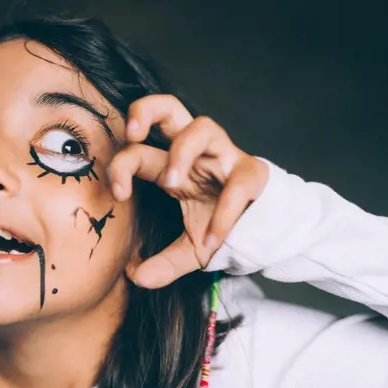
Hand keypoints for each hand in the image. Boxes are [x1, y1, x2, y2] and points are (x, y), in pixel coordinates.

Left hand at [108, 95, 268, 288]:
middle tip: (133, 135)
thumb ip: (164, 264)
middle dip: (146, 110)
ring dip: (182, 150)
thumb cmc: (225, 229)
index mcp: (174, 166)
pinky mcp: (253, 173)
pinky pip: (238, 181)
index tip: (118, 193)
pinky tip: (213, 238)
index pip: (139, 150)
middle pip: (169, 108)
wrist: (268, 235)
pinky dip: (224, 210)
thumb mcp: (190, 250)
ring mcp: (226, 158)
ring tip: (171, 182)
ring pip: (203, 126)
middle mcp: (197, 154)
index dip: (122, 165)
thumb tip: (136, 279)